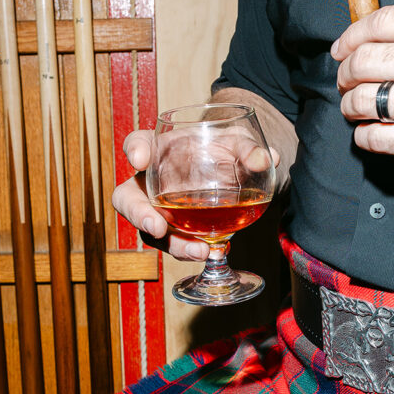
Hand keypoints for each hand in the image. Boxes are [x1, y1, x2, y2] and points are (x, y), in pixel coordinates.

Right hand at [114, 128, 278, 261]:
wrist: (235, 172)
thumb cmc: (226, 149)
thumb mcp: (239, 143)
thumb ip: (249, 148)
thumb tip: (266, 159)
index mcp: (161, 149)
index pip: (137, 143)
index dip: (134, 150)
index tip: (139, 158)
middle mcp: (152, 182)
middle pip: (127, 199)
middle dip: (138, 214)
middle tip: (157, 227)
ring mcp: (161, 210)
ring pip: (151, 231)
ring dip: (173, 244)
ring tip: (200, 250)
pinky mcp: (177, 231)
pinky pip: (176, 244)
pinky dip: (192, 250)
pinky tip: (213, 251)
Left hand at [331, 4, 393, 180]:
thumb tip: (387, 34)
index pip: (380, 22)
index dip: (350, 36)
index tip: (341, 48)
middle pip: (364, 61)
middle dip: (345, 72)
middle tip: (345, 80)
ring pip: (363, 100)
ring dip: (349, 104)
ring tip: (354, 106)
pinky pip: (376, 138)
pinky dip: (364, 135)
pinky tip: (370, 131)